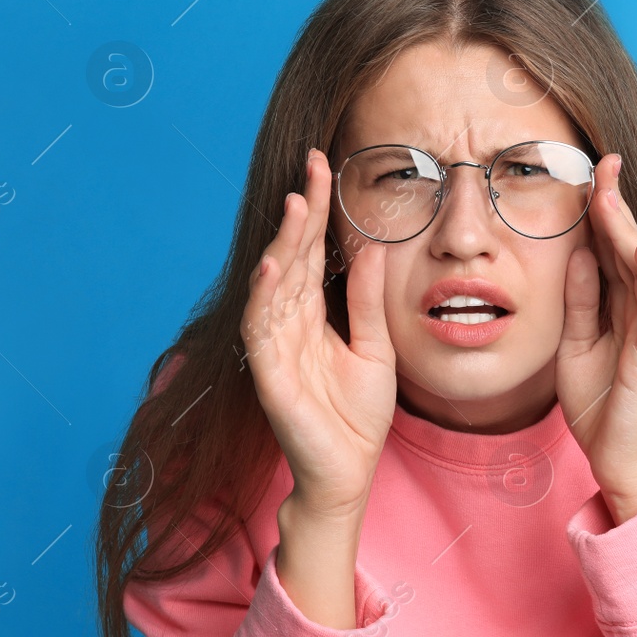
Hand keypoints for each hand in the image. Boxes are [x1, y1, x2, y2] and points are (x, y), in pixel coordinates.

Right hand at [241, 149, 397, 518]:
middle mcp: (288, 324)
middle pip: (290, 257)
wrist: (349, 471)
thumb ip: (366, 300)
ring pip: (273, 285)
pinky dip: (264, 297)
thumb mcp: (375, 347)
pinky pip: (261, 331)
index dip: (316, 211)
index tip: (324, 166)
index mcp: (312, 315)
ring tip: (296, 205)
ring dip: (282, 245)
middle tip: (311, 167)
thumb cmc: (357, 414)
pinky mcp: (269, 376)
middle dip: (300, 213)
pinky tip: (273, 267)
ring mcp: (275, 348)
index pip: (310, 252)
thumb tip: (369, 248)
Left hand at [555, 153, 636, 524]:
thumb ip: (580, 298)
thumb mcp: (575, 341)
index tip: (587, 169)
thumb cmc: (600, 403)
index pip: (611, 245)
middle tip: (603, 161)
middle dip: (615, 203)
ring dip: (627, 230)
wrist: (617, 457)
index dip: (600, 208)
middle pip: (628, 244)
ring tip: (611, 195)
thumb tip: (575, 252)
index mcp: (620, 302)